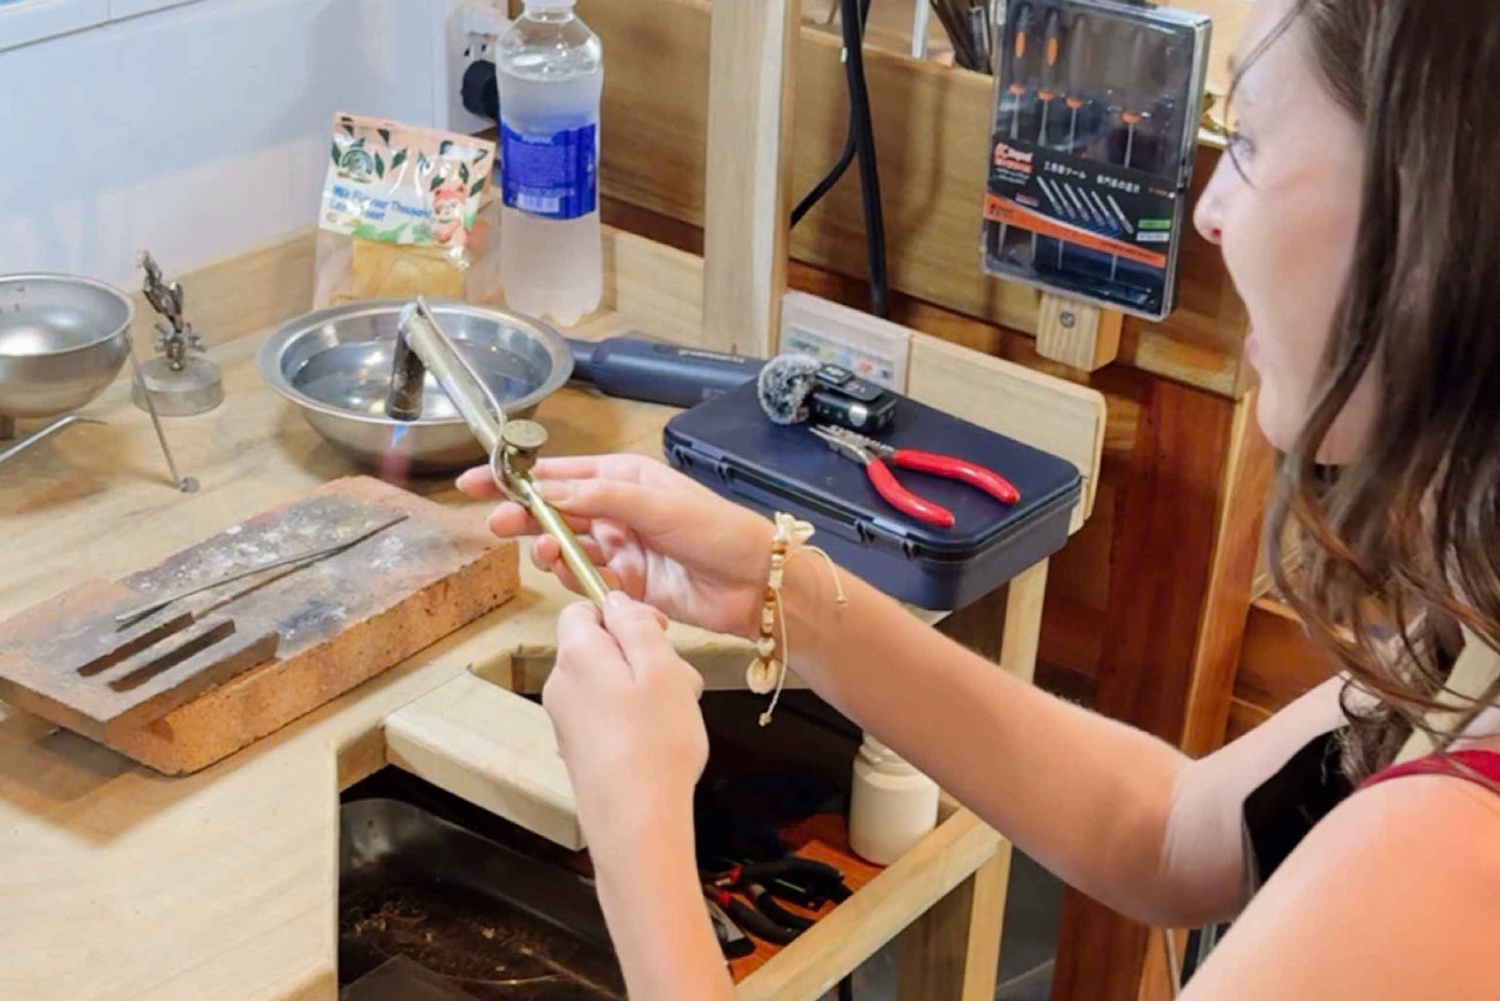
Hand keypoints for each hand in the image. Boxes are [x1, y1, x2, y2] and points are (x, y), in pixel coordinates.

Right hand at [457, 454, 772, 637]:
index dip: (515, 477)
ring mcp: (619, 547)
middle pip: (552, 510)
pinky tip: (571, 573)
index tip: (478, 482)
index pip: (557, 474)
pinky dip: (571, 577)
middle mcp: (616, 510)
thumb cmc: (717, 530)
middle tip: (497, 524)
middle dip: (521, 515)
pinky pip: (583, 579)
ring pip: (564, 546)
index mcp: (623, 477)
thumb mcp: (656, 504)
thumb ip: (600, 497)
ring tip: (547, 550)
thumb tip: (550, 490)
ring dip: (548, 547)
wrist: (753, 582)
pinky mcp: (624, 583)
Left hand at [547, 593, 707, 852]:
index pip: (582, 608)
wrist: (636, 822)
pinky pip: (608, 714)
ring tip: (678, 714)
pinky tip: (662, 740)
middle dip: (643, 654)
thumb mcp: (661, 667)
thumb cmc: (654, 744)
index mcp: (577, 655)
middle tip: (679, 680)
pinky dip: (636, 717)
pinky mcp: (580, 749)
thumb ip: (637, 625)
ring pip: (610, 682)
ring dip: (647, 688)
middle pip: (601, 646)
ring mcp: (568, 720)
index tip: (658, 631)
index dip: (621, 612)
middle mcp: (562, 684)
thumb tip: (617, 602)